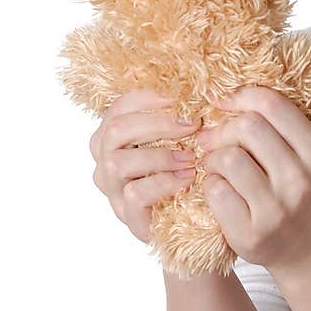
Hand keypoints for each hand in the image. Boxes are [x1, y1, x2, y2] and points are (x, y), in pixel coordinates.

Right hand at [90, 89, 199, 243]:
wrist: (198, 221)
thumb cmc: (189, 173)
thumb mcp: (183, 139)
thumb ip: (182, 117)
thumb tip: (204, 90)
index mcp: (114, 137)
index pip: (119, 107)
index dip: (147, 98)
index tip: (180, 96)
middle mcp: (106, 161)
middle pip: (116, 130)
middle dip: (157, 123)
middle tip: (192, 125)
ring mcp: (114, 190)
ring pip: (118, 162)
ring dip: (160, 155)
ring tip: (192, 157)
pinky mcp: (127, 215)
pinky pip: (135, 193)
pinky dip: (163, 182)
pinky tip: (187, 179)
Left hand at [198, 85, 310, 272]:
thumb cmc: (302, 194)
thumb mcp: (307, 157)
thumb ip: (278, 128)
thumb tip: (222, 97)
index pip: (272, 105)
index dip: (240, 96)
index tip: (223, 102)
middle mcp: (300, 179)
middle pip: (247, 127)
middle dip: (223, 130)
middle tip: (213, 140)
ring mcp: (276, 209)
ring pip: (228, 158)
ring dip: (213, 159)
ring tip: (217, 168)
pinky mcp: (251, 233)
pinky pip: (215, 190)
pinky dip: (210, 185)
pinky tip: (219, 190)